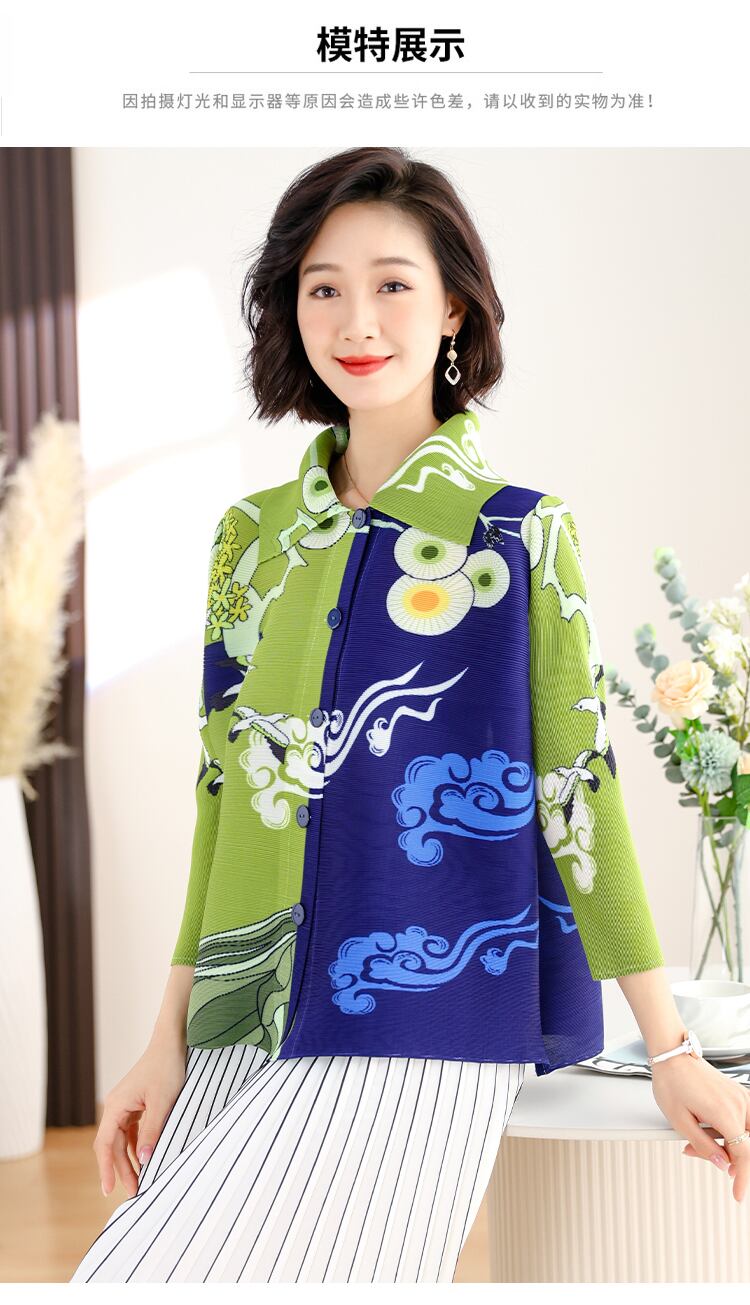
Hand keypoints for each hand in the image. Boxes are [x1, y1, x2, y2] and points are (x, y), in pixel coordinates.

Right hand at [93, 1035, 186, 1198]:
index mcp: (116, 1106)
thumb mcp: (162, 1102)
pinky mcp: (136, 1104)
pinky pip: (131, 1131)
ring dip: (129, 1160)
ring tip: (140, 1181)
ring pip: (122, 1140)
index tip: (108, 1191)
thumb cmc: (167, 1068)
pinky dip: (137, 1146)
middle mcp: (116, 1106)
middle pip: (112, 1145)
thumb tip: (143, 1161)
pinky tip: (145, 1159)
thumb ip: (152, 1132)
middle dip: (121, 1169)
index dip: (106, 1168)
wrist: (172, 1042)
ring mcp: (125, 1105)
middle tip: (134, 1192)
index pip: (105, 1144)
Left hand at [650, 1053, 748, 1202]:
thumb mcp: (680, 1121)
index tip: (739, 1195)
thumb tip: (723, 1165)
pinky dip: (731, 1130)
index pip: (743, 1155)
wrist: (672, 1055)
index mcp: (725, 1112)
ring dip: (728, 1144)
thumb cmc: (672, 1083)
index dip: (742, 1179)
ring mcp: (741, 1096)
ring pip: (746, 1133)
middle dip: (727, 1157)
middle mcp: (739, 1103)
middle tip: (694, 1151)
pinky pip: (743, 1120)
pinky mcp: (738, 1093)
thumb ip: (704, 1146)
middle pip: (746, 1145)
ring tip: (698, 1137)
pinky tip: (710, 1128)